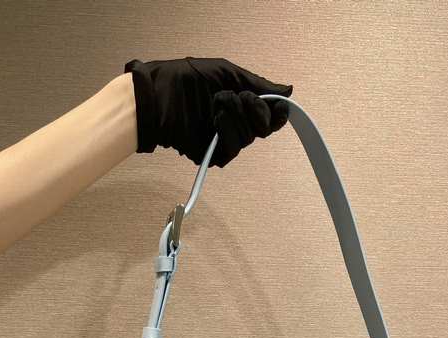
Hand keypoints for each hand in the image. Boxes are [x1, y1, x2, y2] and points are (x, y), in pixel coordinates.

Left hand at [124, 57, 291, 166]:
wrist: (159, 96)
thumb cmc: (187, 79)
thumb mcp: (227, 73)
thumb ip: (258, 84)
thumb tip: (288, 90)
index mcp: (241, 105)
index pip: (270, 117)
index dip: (277, 113)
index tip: (277, 104)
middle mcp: (236, 124)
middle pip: (263, 128)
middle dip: (255, 110)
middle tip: (238, 96)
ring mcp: (224, 141)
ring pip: (248, 138)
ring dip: (236, 117)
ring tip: (218, 102)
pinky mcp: (212, 154)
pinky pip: (232, 150)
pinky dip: (227, 132)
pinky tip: (215, 119)